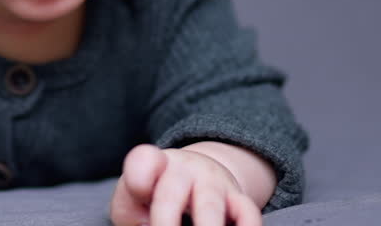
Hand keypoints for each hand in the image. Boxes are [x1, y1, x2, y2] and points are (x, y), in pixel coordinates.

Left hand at [109, 144, 261, 225]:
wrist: (197, 173)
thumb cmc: (155, 194)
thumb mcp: (133, 199)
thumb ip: (131, 213)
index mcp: (154, 166)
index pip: (144, 162)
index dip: (140, 178)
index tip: (141, 194)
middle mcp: (185, 170)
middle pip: (171, 194)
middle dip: (165, 223)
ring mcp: (214, 183)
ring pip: (210, 208)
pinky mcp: (239, 200)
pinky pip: (248, 213)